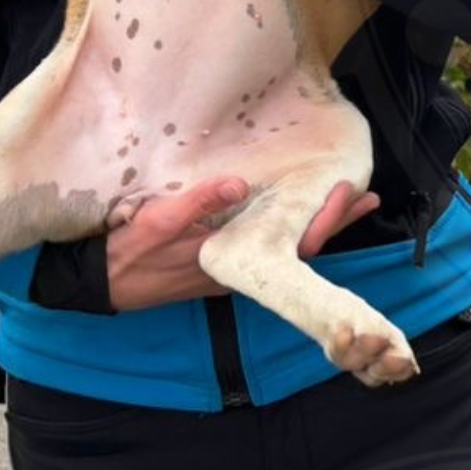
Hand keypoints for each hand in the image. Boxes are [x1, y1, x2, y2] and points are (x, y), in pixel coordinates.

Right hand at [104, 176, 380, 311]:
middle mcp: (242, 269)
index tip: (351, 194)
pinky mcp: (222, 262)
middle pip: (301, 244)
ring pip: (287, 246)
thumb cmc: (130, 253)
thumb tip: (236, 186)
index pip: (295, 243)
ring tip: (346, 201)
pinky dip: (289, 228)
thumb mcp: (158, 222)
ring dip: (316, 224)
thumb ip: (197, 203)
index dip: (327, 220)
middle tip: (367, 195)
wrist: (103, 283)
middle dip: (334, 220)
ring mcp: (233, 268)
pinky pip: (267, 246)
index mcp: (235, 259)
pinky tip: (297, 212)